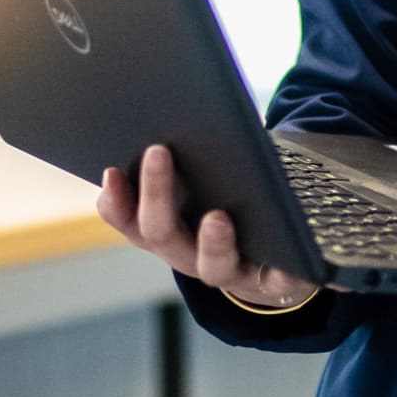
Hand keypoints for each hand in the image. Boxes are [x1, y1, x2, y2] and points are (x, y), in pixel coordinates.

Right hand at [95, 143, 319, 312]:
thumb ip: (182, 157)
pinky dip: (281, 273)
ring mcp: (231, 271)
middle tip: (158, 151)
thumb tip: (171, 114)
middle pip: (162, 234)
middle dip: (157, 194)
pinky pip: (278, 282)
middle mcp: (189, 255)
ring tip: (217, 217)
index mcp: (165, 229)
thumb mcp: (200, 182)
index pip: (127, 219)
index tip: (111, 169)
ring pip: (212, 266)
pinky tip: (285, 258)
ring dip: (211, 242)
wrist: (273, 261)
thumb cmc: (228, 204)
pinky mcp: (274, 281)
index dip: (115, 201)